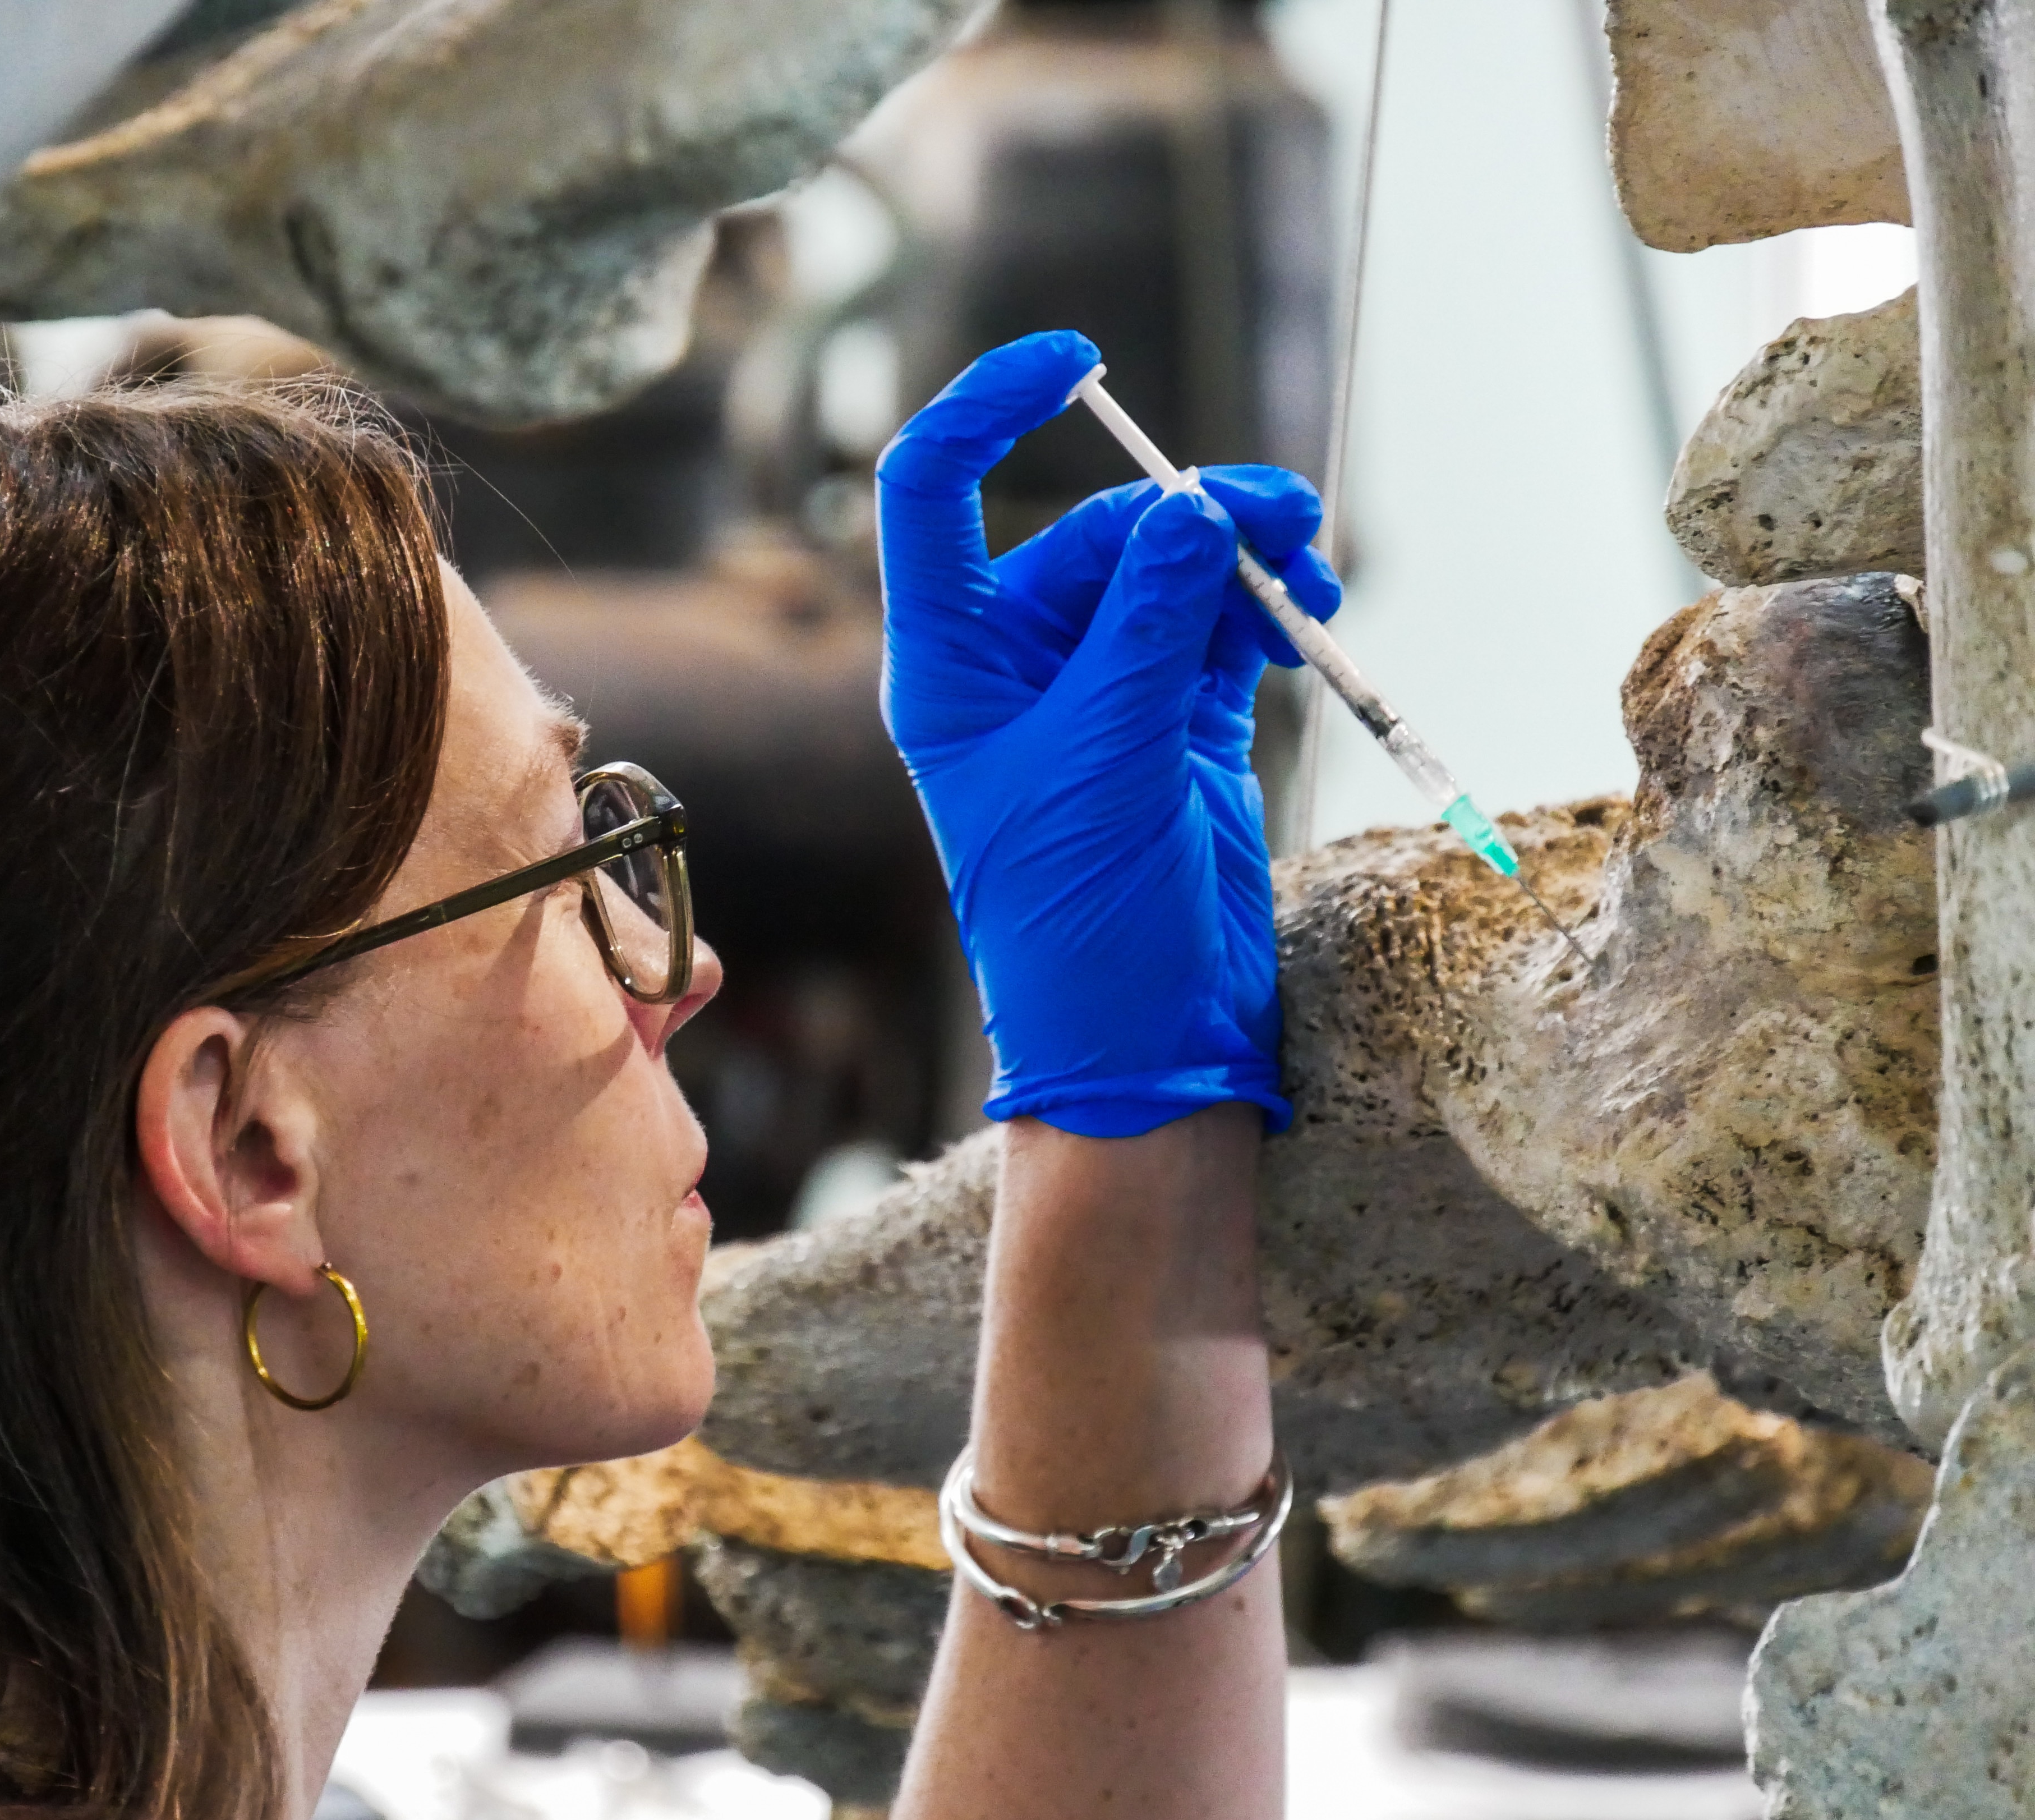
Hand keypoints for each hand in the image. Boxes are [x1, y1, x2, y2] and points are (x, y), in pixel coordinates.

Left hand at [876, 331, 1340, 1136]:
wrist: (1148, 1038)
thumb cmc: (1084, 921)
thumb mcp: (1110, 757)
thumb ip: (1148, 625)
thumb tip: (1188, 509)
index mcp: (949, 666)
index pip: (932, 493)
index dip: (984, 407)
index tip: (1072, 356)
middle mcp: (1016, 668)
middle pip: (1095, 534)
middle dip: (1187, 520)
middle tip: (1282, 530)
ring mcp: (1100, 694)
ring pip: (1168, 574)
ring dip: (1242, 559)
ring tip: (1312, 578)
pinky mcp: (1175, 723)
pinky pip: (1217, 626)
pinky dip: (1263, 611)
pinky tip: (1306, 628)